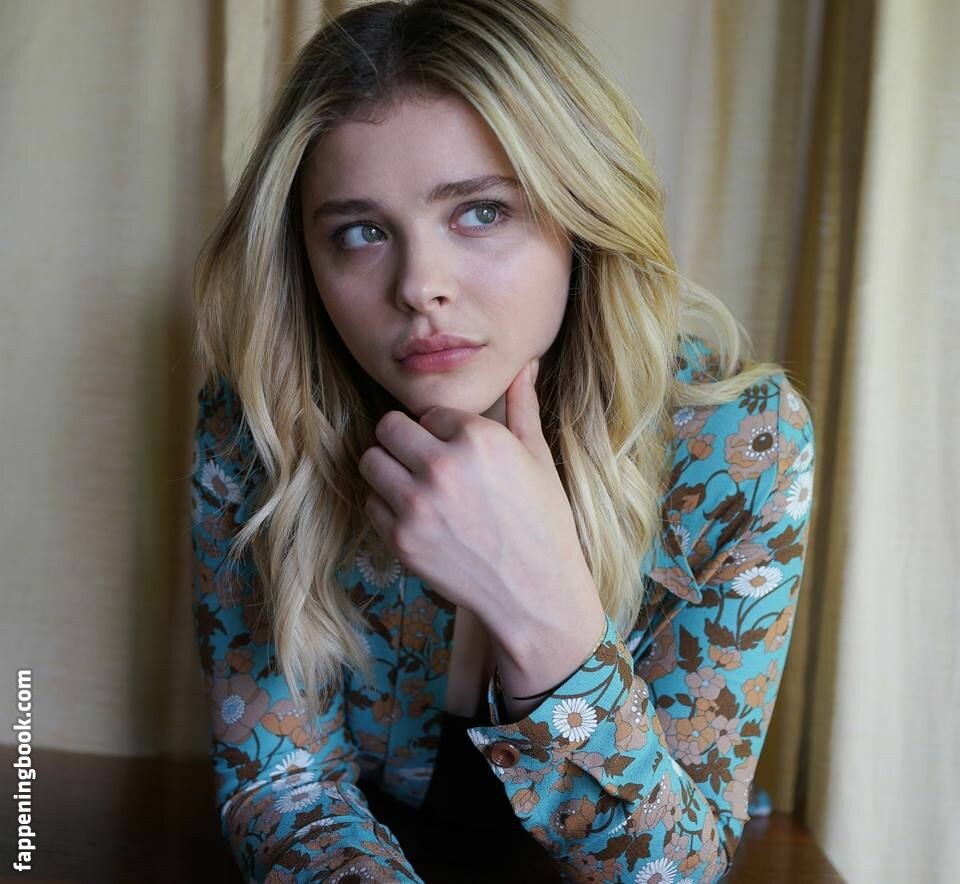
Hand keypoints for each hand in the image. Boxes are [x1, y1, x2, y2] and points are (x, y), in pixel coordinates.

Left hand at [358, 358, 593, 644]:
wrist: (535, 592)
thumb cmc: (542, 522)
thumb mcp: (538, 458)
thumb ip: (522, 406)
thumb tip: (524, 365)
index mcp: (478, 438)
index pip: (430, 411)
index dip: (443, 429)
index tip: (459, 450)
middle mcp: (442, 466)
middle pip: (388, 427)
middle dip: (405, 440)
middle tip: (426, 461)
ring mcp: (416, 505)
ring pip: (370, 461)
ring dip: (389, 469)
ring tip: (416, 485)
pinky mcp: (401, 539)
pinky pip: (371, 504)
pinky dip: (387, 507)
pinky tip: (418, 517)